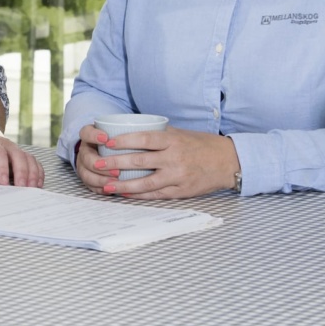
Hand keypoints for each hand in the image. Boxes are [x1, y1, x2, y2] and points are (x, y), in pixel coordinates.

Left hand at [0, 132, 43, 186]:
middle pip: (18, 154)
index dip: (3, 168)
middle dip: (22, 171)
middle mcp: (5, 144)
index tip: (3, 183)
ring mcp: (15, 149)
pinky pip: (33, 162)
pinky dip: (38, 172)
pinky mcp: (21, 156)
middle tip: (22, 188)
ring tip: (32, 188)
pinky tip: (37, 184)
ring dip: (32, 173)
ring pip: (28, 158)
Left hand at [74, 125, 236, 198]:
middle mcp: (174, 158)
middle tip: (97, 165)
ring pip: (145, 182)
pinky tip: (125, 193)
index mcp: (173, 140)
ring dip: (123, 185)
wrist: (227, 162)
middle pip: (140, 161)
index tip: (107, 143)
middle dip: (116, 164)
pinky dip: (139, 195)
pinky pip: (156, 194)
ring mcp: (177, 176)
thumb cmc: (201, 145)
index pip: (144, 138)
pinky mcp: (180, 191)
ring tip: (106, 185)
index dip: (124, 141)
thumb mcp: (181, 134)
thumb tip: (132, 130)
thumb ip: (159, 134)